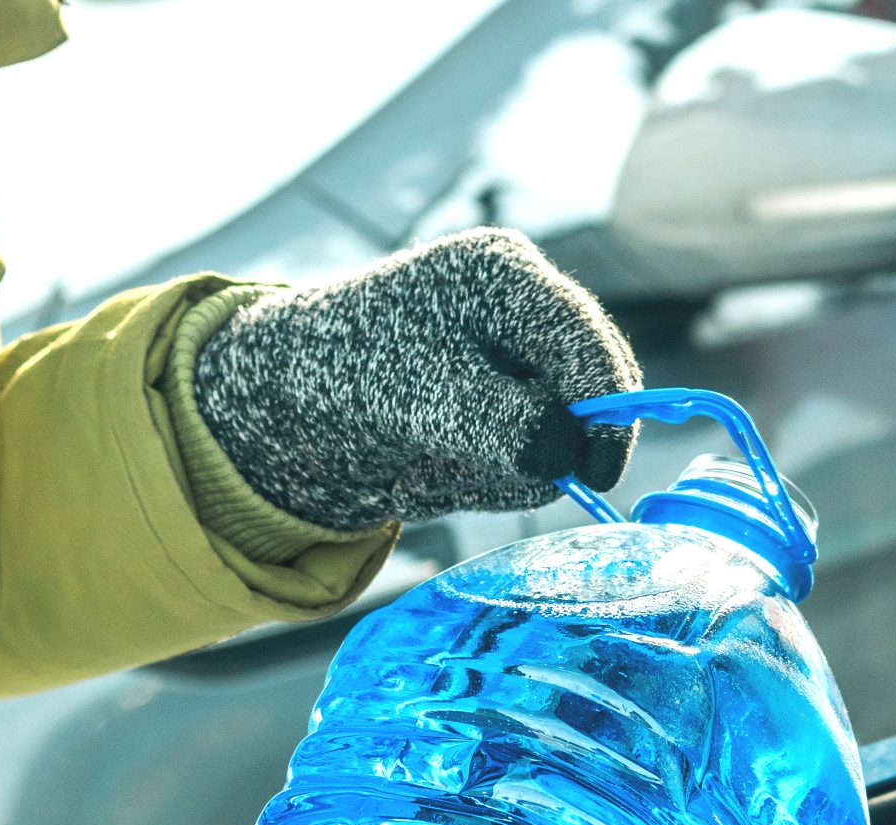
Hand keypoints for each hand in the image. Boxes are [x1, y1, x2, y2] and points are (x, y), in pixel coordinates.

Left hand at [192, 228, 642, 530]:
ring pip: (568, 434)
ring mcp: (522, 364)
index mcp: (508, 275)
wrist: (288, 409)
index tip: (598, 474)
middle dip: (556, 439)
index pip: (588, 342)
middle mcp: (526, 312)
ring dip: (520, 465)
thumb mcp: (427, 397)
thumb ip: (507, 425)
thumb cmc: (347, 374)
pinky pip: (538, 462)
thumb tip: (568, 458)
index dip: (607, 408)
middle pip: (592, 389)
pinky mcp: (512, 411)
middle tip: (496, 467)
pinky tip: (447, 465)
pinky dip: (501, 478)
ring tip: (442, 454)